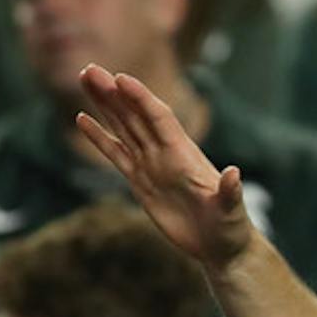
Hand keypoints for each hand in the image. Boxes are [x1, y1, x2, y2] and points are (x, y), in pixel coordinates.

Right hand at [77, 66, 255, 269]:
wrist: (221, 246)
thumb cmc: (231, 227)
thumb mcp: (232, 210)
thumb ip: (230, 192)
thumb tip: (234, 174)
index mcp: (184, 154)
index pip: (159, 118)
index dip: (141, 98)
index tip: (120, 78)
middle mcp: (165, 153)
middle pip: (135, 115)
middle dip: (113, 93)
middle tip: (90, 70)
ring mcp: (152, 165)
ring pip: (123, 127)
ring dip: (104, 105)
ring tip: (86, 80)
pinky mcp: (141, 182)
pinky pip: (116, 154)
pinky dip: (99, 137)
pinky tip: (82, 119)